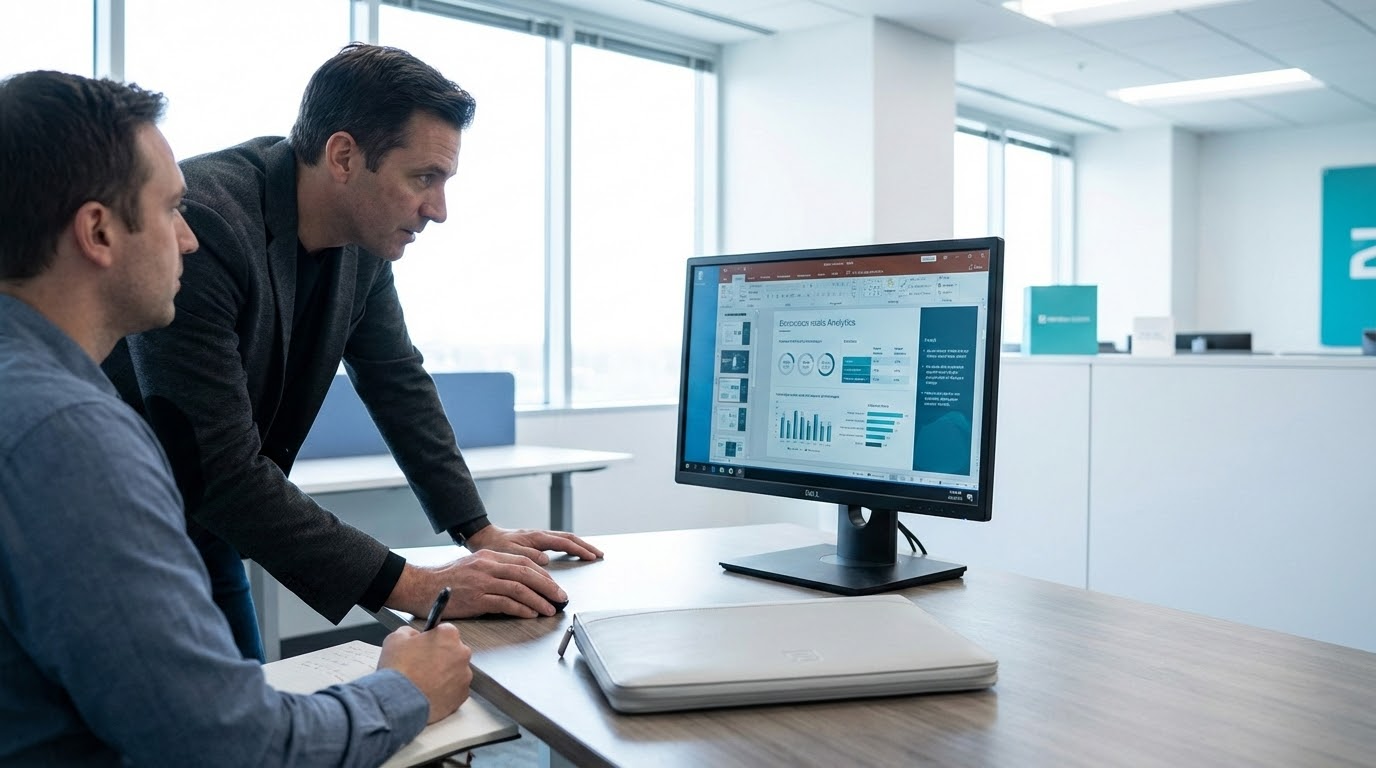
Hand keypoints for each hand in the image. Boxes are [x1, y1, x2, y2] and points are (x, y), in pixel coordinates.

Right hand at [378, 624, 471, 723]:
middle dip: (441, 657)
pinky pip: (456, 690)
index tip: (424, 647)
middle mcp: (462, 653)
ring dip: (444, 674)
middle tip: (422, 666)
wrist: (399, 702)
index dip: (432, 639)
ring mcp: (464, 676)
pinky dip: (446, 691)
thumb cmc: (399, 670)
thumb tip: (414, 636)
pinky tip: (430, 693)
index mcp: (448, 636)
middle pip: (453, 651)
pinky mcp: (462, 695)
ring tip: (425, 682)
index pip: (444, 631)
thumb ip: (410, 632)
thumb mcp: (395, 639)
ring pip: (456, 671)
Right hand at [390, 553, 567, 618]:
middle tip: (561, 597)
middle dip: (547, 586)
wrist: (420, 587)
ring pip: (519, 589)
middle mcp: (487, 566)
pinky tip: (532, 614)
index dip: (542, 574)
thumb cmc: (446, 581)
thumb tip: (518, 581)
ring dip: (539, 600)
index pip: (523, 562)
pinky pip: (506, 604)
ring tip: (551, 609)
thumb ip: (494, 570)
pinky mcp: (476, 599)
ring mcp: (482, 582)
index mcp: (488, 557)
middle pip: (526, 574)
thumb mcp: (472, 567)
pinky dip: (522, 609)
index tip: (553, 584)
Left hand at [464, 524, 603, 564]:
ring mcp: (539, 537)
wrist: (483, 538)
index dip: (580, 550)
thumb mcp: (509, 554)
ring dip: (579, 545)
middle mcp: (540, 535)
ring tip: (591, 553)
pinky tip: (572, 551)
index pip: (565, 542)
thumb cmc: (494, 547)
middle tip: (599, 554)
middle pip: (569, 538)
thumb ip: (527, 556)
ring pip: (565, 538)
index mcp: (536, 537)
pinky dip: (569, 546)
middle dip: (586, 546)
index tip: (592, 556)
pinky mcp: (536, 541)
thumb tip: (546, 560)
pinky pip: (558, 541)